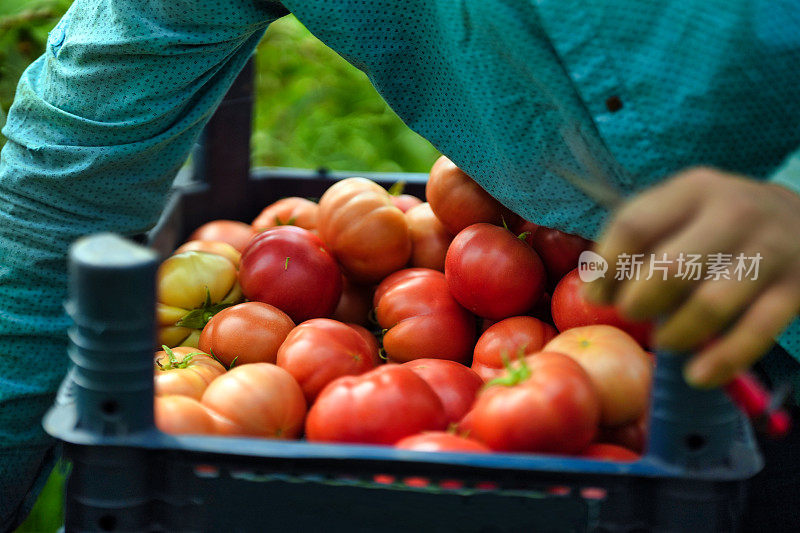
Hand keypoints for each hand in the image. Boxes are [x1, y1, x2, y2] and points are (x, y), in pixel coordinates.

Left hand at [586, 167, 799, 387]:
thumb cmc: (718, 223)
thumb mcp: (680, 211)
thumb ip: (637, 241)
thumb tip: (595, 291)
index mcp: (692, 190)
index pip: (634, 227)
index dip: (606, 268)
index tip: (596, 295)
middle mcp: (733, 213)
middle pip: (670, 268)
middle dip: (639, 302)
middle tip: (632, 314)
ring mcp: (768, 251)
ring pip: (710, 304)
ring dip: (677, 333)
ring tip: (665, 341)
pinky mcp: (795, 288)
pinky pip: (755, 332)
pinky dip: (722, 360)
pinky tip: (698, 375)